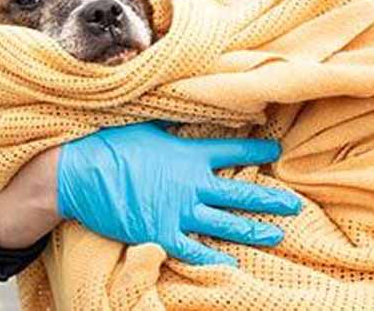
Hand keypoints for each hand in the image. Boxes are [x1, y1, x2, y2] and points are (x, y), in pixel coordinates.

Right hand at [57, 122, 301, 265]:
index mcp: (190, 154)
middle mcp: (191, 184)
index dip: (259, 152)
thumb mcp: (148, 124)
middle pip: (240, 193)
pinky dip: (214, 259)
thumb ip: (175, 124)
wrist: (78, 170)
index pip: (235, 151)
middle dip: (271, 200)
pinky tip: (233, 265)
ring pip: (226, 224)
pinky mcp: (160, 234)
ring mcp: (177, 212)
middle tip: (295, 205)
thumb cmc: (109, 142)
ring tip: (277, 234)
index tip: (277, 153)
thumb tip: (190, 106)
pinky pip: (193, 251)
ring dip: (254, 230)